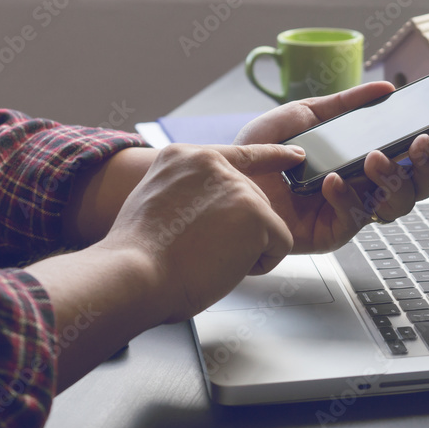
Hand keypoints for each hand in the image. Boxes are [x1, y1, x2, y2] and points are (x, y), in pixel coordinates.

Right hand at [95, 143, 302, 322]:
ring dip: (244, 250)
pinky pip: (279, 244)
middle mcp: (212, 164)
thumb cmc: (138, 255)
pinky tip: (225, 266)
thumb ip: (186, 193)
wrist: (135, 273)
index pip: (238, 153)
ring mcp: (236, 186)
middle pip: (252, 200)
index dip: (269, 157)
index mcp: (183, 157)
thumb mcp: (154, 202)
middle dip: (237, 232)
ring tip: (206, 258)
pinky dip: (260, 265)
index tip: (294, 154)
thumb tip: (212, 210)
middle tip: (200, 251)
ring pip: (264, 224)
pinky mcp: (256, 213)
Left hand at [234, 81, 428, 253]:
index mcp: (363, 162)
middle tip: (416, 146)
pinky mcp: (329, 233)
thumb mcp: (305, 114)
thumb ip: (346, 103)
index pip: (410, 163)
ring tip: (373, 159)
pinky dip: (347, 198)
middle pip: (415, 190)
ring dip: (391, 181)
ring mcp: (349, 212)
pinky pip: (353, 221)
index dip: (427, 153)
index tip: (427, 133)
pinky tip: (334, 180)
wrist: (226, 177)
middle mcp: (363, 189)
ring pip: (394, 208)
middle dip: (424, 169)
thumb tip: (384, 88)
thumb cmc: (263, 150)